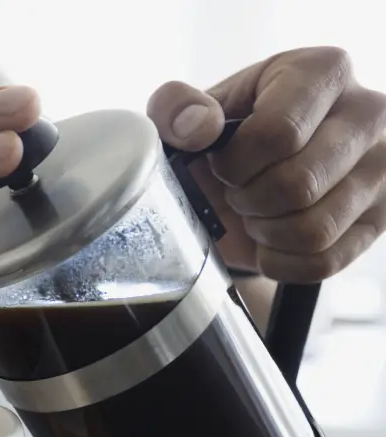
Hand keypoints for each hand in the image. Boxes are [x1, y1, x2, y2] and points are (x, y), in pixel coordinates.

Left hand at [147, 47, 385, 281]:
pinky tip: (271, 238)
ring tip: (256, 212)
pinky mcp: (382, 217)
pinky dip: (281, 261)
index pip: (278, 134)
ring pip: (314, 230)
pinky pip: (324, 261)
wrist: (255, 174)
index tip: (222, 163)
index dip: (235, 164)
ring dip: (266, 232)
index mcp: (323, 71)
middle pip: (298, 185)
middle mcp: (368, 112)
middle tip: (237, 191)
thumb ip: (175, 108)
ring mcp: (384, 167)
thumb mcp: (191, 113)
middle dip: (248, 199)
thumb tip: (196, 127)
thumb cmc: (225, 136)